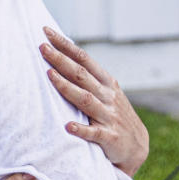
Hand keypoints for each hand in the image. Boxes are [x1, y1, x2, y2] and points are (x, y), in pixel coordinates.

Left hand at [40, 25, 148, 175]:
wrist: (137, 147)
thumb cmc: (114, 117)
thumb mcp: (107, 94)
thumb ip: (88, 80)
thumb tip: (63, 59)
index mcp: (107, 83)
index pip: (84, 59)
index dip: (66, 46)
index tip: (47, 32)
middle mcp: (108, 96)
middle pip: (81, 75)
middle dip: (61, 60)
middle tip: (41, 47)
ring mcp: (109, 116)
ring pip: (85, 99)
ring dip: (66, 87)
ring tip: (49, 75)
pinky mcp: (110, 137)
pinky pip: (94, 133)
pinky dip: (81, 129)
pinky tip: (67, 126)